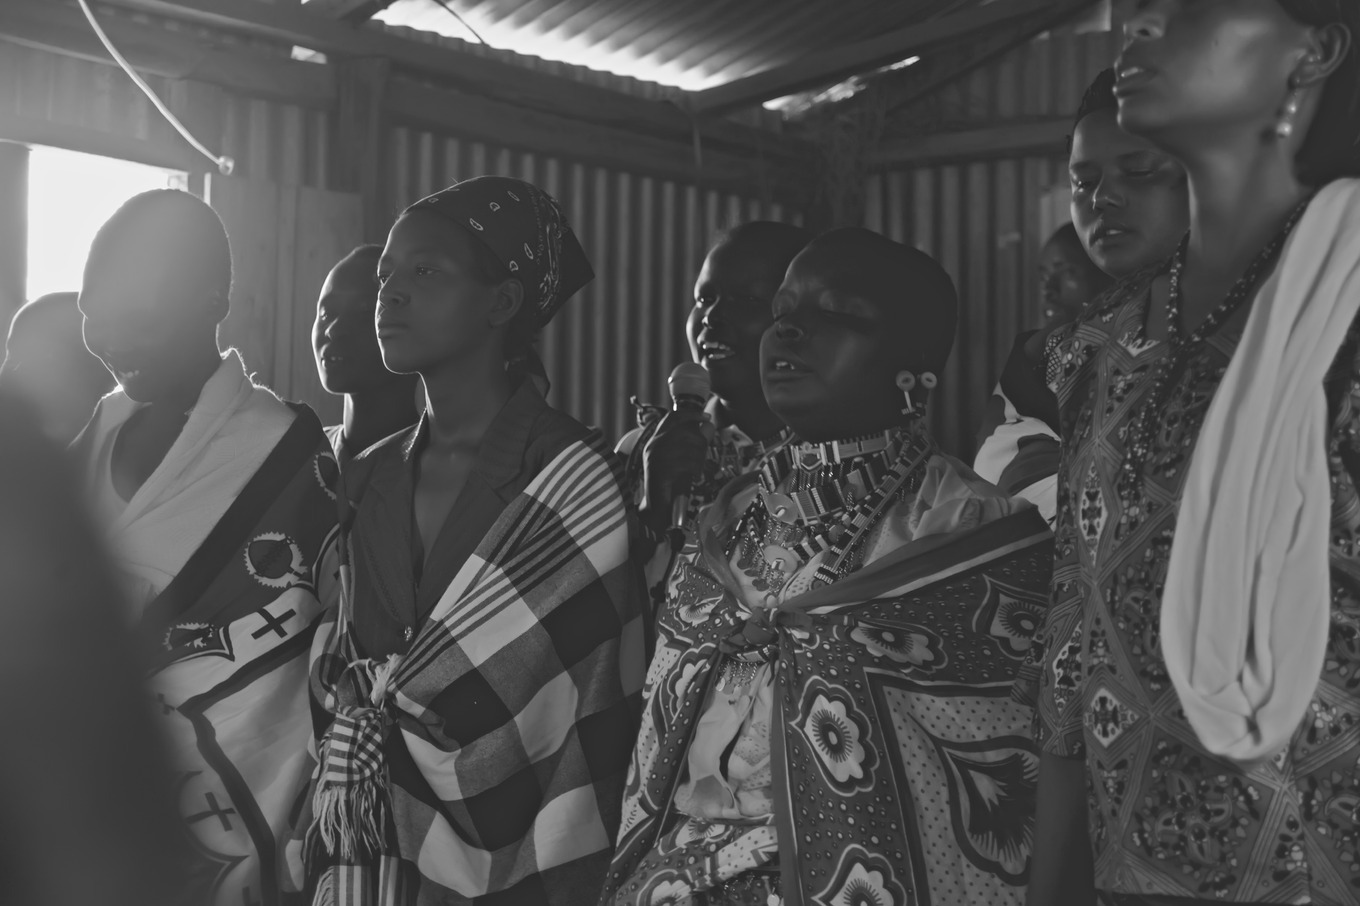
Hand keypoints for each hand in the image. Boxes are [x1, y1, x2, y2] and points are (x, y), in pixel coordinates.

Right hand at [640, 409, 710, 532]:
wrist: (656, 509)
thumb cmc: (670, 484)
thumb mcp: (679, 459)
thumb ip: (692, 443)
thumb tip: (709, 426)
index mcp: (656, 440)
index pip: (673, 417)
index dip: (691, 414)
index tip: (706, 417)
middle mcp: (654, 445)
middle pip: (687, 432)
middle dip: (701, 444)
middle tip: (703, 457)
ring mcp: (656, 457)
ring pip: (690, 447)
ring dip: (700, 459)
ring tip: (697, 470)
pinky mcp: (661, 470)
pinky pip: (687, 463)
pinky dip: (696, 470)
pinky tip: (695, 477)